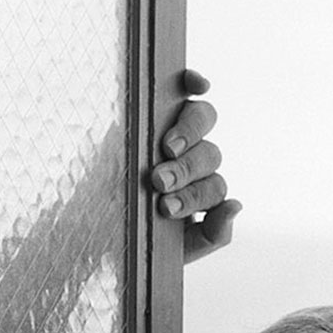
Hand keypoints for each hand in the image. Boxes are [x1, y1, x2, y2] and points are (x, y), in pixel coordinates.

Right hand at [152, 69, 241, 263]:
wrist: (97, 229)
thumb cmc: (140, 237)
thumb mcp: (179, 248)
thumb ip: (212, 234)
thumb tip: (236, 205)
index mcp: (203, 191)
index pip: (215, 187)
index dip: (195, 196)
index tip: (165, 208)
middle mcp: (196, 160)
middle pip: (209, 155)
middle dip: (186, 171)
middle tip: (159, 182)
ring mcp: (179, 131)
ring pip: (204, 121)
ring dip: (188, 134)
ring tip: (166, 150)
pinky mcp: (158, 108)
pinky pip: (186, 90)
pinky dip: (194, 84)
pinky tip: (198, 85)